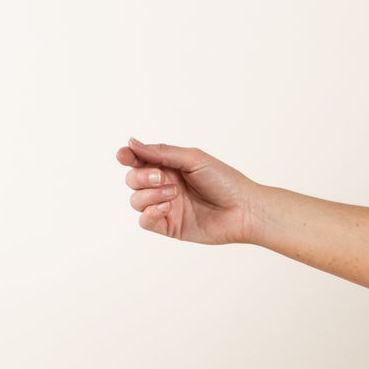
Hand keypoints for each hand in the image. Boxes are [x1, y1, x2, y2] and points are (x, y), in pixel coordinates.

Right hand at [116, 137, 258, 245]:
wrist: (244, 210)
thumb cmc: (224, 181)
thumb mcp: (193, 159)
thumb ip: (162, 152)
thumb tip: (131, 142)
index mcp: (169, 166)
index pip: (138, 160)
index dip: (127, 156)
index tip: (124, 156)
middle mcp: (164, 185)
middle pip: (132, 180)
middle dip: (141, 177)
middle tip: (161, 178)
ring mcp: (166, 206)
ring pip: (136, 200)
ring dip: (149, 194)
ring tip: (174, 194)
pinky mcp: (169, 226)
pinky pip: (144, 221)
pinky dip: (149, 213)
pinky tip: (167, 207)